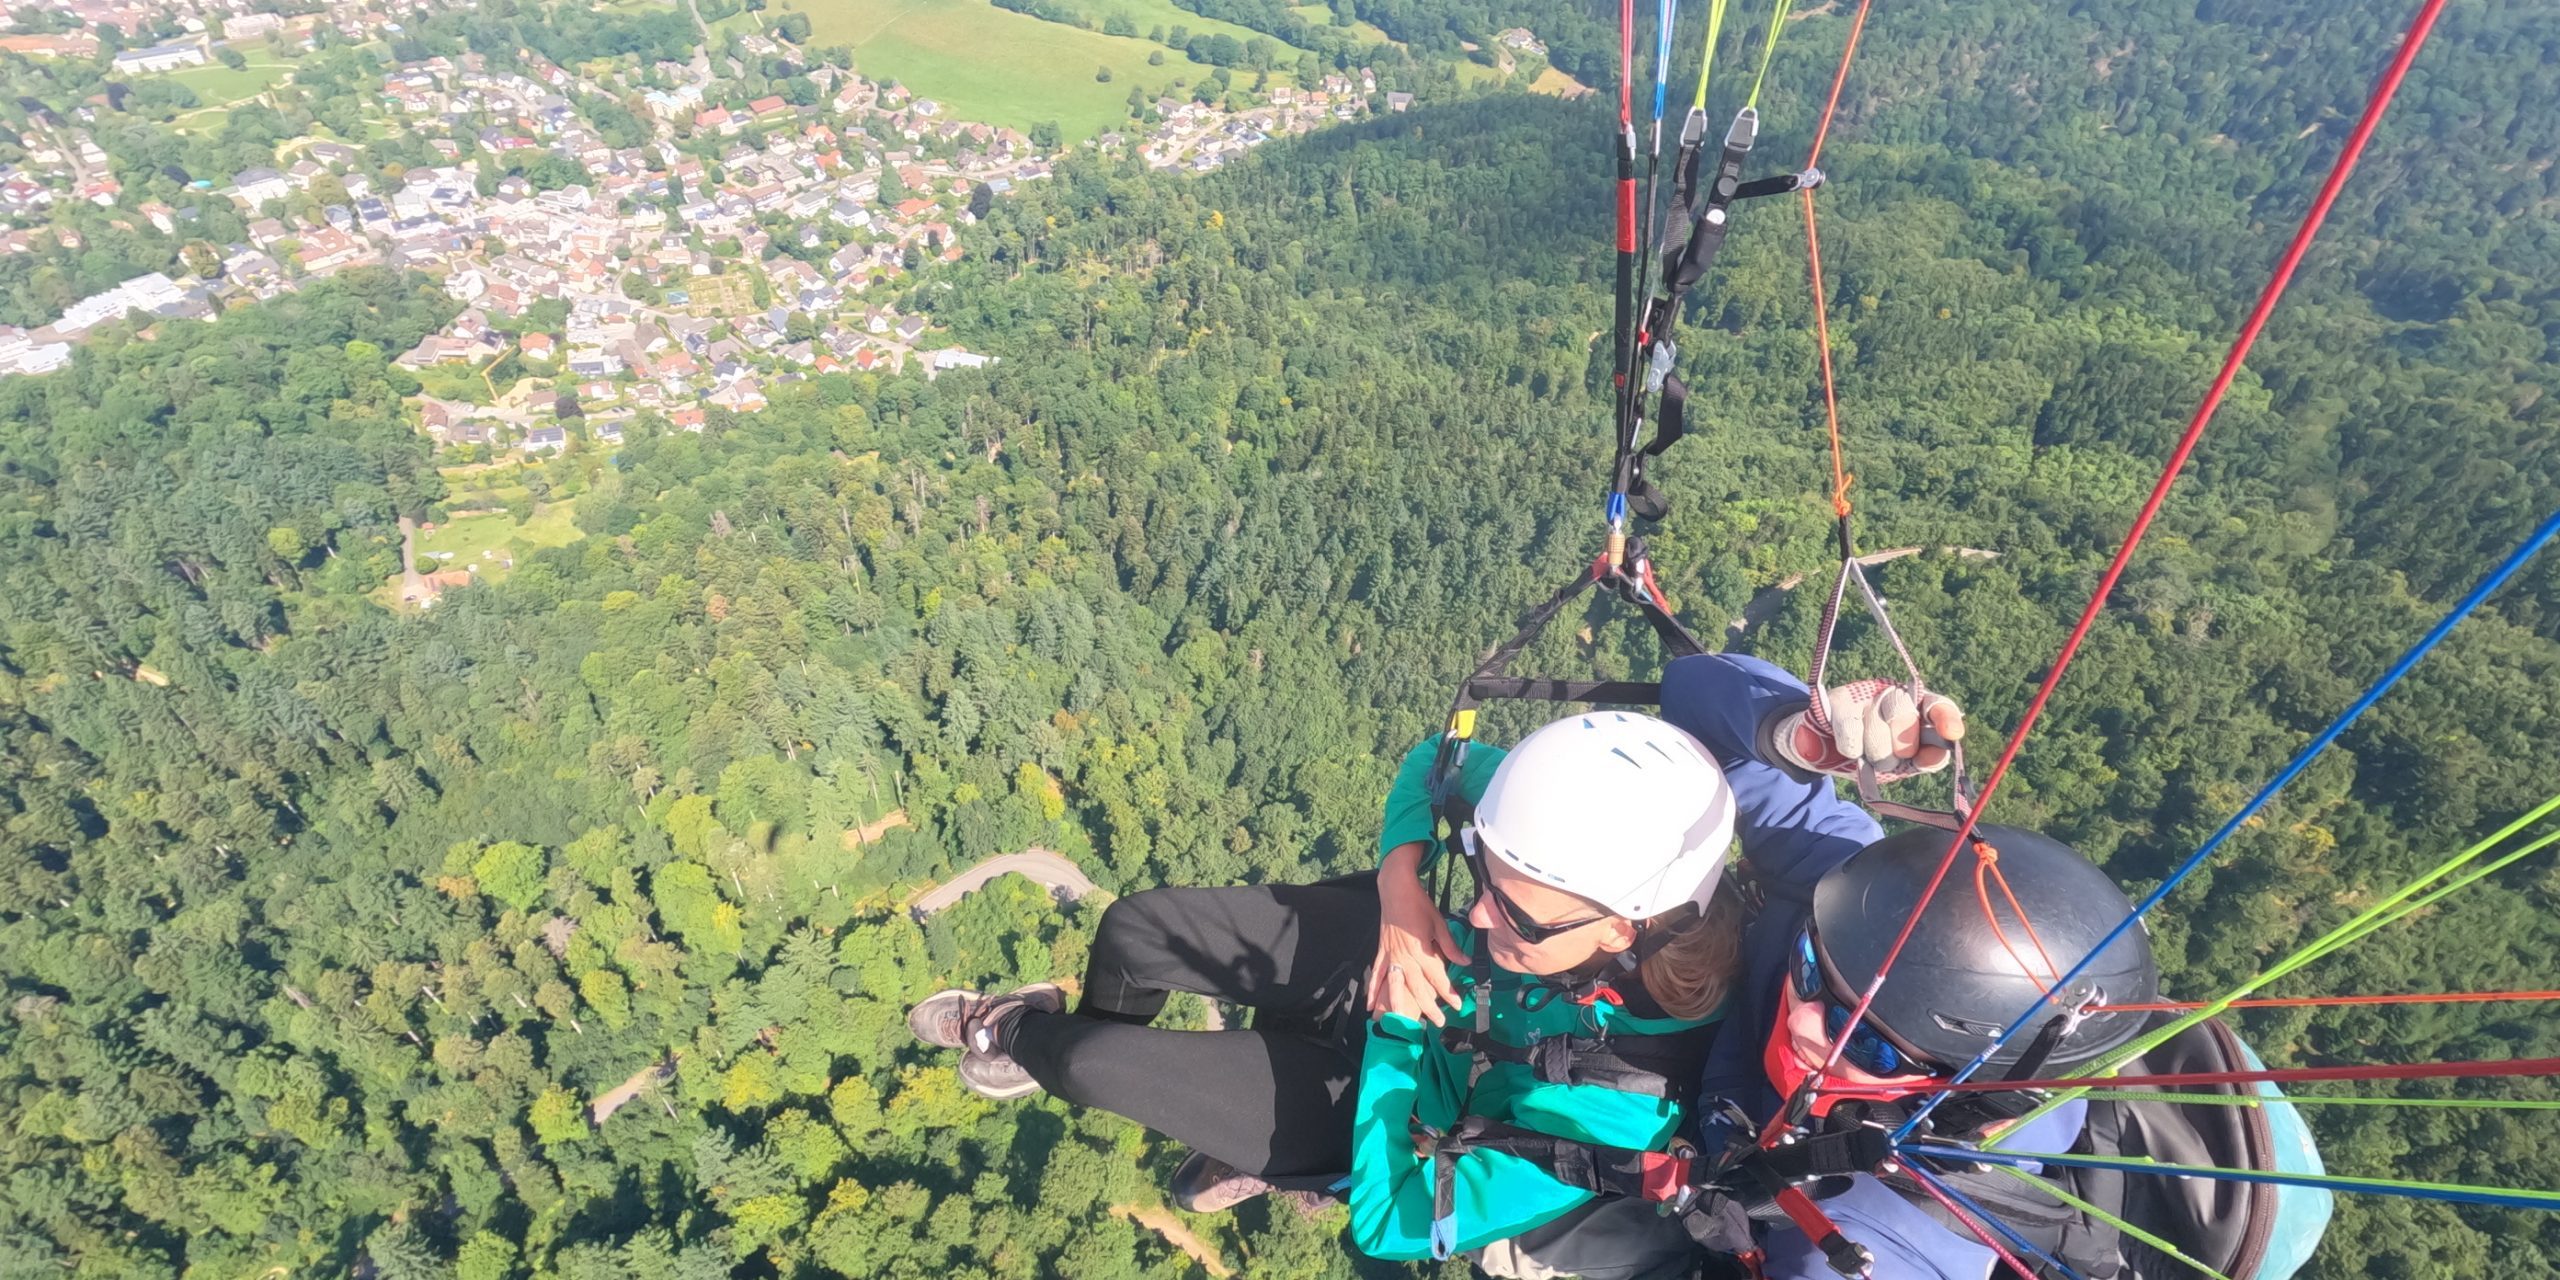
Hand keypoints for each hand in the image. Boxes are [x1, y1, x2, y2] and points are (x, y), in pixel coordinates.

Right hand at [1369, 843, 1468, 1025]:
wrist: (1396, 890)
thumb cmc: (1419, 904)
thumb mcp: (1439, 924)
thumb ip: (1450, 946)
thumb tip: (1464, 962)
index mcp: (1421, 949)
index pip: (1437, 976)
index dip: (1448, 992)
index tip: (1457, 1004)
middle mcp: (1405, 956)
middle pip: (1417, 987)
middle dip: (1428, 1006)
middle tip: (1439, 1022)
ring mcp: (1391, 955)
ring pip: (1395, 986)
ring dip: (1399, 1005)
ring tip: (1402, 1022)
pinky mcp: (1381, 952)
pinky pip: (1377, 974)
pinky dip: (1372, 990)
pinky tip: (1370, 1005)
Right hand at [1775, 679, 1965, 782]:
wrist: (1825, 753)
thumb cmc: (1871, 755)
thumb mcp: (1903, 763)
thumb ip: (1925, 759)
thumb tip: (1939, 754)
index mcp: (1917, 708)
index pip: (1937, 705)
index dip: (1945, 717)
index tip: (1952, 734)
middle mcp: (1894, 693)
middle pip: (1905, 714)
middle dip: (1900, 747)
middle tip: (1894, 759)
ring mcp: (1866, 693)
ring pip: (1877, 728)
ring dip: (1873, 754)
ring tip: (1867, 755)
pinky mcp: (1839, 700)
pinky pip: (1851, 729)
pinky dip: (1852, 748)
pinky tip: (1850, 750)